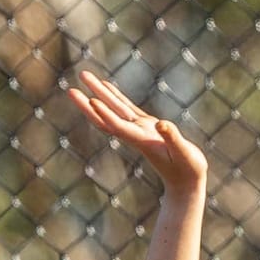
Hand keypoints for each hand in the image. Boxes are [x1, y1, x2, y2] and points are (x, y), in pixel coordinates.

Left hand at [67, 70, 207, 202]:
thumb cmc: (188, 169)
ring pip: (114, 109)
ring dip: (99, 93)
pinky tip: (106, 85)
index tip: (91, 100)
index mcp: (143, 141)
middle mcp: (136, 134)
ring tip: (84, 76)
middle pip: (107, 117)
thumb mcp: (184, 154)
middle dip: (89, 103)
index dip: (105, 114)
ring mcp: (139, 130)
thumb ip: (173, 138)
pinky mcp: (146, 127)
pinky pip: (125, 108)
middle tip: (71, 88)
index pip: (119, 127)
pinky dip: (114, 96)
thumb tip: (161, 123)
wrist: (186, 183)